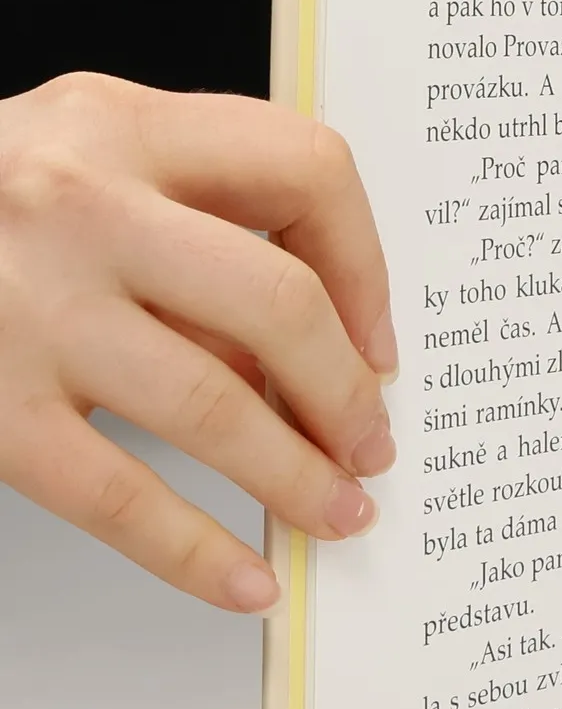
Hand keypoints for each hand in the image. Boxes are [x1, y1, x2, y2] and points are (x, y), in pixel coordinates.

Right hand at [0, 74, 396, 611]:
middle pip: (277, 302)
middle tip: (371, 443)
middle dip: (346, 392)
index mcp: (120, 126)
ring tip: (338, 510)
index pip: (303, 169)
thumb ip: (198, 242)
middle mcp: (76, 204)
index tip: (380, 340)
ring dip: (297, 477)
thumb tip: (319, 366)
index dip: (366, 266)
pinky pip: (118, 497)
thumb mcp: (89, 175)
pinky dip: (198, 553)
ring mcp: (29, 307)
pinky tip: (246, 582)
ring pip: (215, 405)